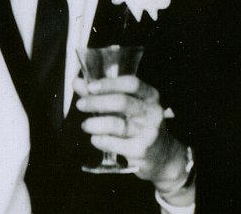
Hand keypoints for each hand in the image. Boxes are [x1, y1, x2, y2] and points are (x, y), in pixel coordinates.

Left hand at [74, 75, 191, 191]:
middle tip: (80, 105)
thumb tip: (77, 82)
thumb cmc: (140, 126)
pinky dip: (99, 140)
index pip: (132, 83)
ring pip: (116, 124)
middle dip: (96, 102)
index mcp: (150, 96)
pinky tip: (95, 138)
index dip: (109, 83)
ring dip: (94, 123)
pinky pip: (113, 143)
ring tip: (85, 125)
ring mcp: (149, 132)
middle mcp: (153, 112)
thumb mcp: (128, 107)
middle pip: (122, 102)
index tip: (90, 86)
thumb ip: (102, 94)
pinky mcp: (142, 151)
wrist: (164, 157)